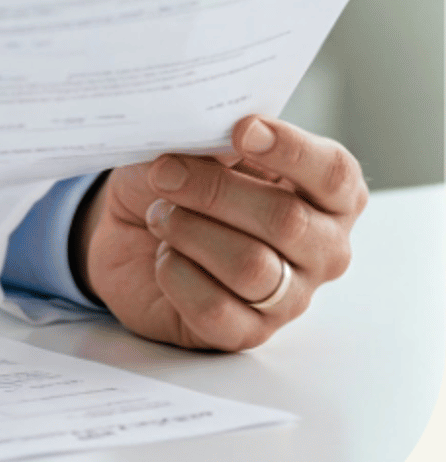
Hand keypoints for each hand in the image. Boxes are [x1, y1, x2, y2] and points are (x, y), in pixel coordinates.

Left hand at [74, 116, 366, 350]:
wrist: (127, 230)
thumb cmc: (176, 181)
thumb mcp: (192, 146)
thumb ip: (216, 139)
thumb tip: (219, 133)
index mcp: (323, 194)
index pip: (334, 174)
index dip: (291, 149)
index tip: (241, 129)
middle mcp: (320, 249)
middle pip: (287, 222)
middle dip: (214, 190)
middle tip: (165, 172)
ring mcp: (288, 297)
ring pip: (251, 267)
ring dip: (189, 230)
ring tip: (160, 215)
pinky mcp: (245, 332)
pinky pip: (214, 307)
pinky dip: (176, 272)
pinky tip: (164, 256)